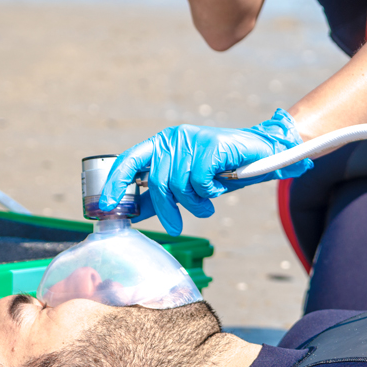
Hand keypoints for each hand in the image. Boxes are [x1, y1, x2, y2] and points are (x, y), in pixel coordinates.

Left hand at [99, 108, 312, 235]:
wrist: (260, 156)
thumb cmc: (220, 172)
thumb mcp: (185, 185)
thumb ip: (158, 195)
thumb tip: (131, 212)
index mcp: (161, 144)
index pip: (129, 160)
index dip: (115, 184)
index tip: (106, 207)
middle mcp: (173, 138)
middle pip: (157, 183)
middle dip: (167, 210)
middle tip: (175, 227)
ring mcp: (192, 139)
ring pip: (180, 185)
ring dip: (194, 203)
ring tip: (206, 204)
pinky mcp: (211, 145)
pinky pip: (199, 181)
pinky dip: (209, 192)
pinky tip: (218, 187)